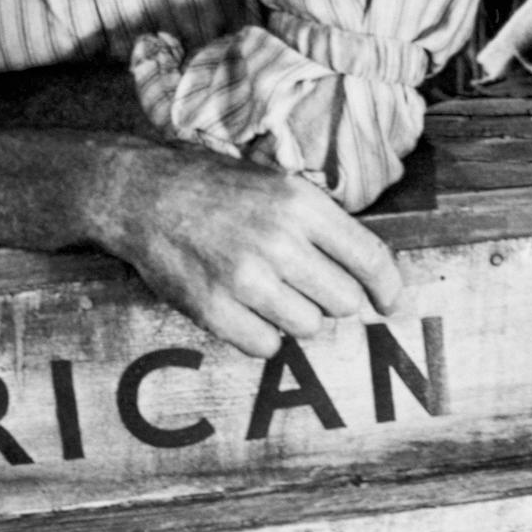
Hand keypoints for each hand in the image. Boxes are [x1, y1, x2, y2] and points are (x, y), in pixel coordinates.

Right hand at [96, 147, 404, 356]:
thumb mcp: (275, 184)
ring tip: (268, 292)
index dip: (388, 288)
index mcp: (300, 204)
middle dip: (331, 298)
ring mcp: (246, 278)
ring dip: (295, 316)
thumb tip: (369, 272)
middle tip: (306, 286)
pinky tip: (244, 308)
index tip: (389, 303)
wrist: (142, 194)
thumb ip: (321, 221)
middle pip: (344, 301)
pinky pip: (266, 347)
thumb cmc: (214, 188)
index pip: (370, 259)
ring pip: (309, 327)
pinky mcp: (215, 308)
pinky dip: (261, 335)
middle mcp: (279, 241)